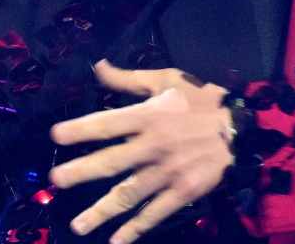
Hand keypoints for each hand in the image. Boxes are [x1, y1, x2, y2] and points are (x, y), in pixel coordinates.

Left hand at [49, 61, 233, 243]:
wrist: (239, 127)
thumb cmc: (199, 99)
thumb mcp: (165, 80)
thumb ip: (128, 79)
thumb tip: (97, 67)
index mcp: (148, 116)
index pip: (108, 124)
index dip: (81, 129)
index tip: (55, 136)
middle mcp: (153, 146)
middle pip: (112, 161)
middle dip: (82, 172)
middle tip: (56, 181)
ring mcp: (167, 172)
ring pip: (129, 194)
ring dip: (102, 211)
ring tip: (78, 225)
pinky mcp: (182, 191)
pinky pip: (155, 212)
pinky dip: (135, 229)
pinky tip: (116, 241)